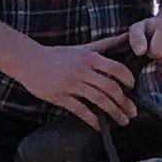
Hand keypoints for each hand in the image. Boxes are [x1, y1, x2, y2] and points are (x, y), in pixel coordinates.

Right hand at [10, 35, 138, 124]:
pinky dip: (93, 119)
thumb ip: (106, 44)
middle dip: (124, 102)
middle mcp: (82, 70)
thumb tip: (128, 35)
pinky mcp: (60, 96)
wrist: (28, 60)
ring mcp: (71, 84)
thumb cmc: (57, 55)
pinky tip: (99, 126)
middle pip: (110, 88)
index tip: (132, 88)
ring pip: (99, 100)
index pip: (116, 68)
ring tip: (122, 120)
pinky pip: (81, 110)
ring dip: (114, 112)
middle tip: (132, 112)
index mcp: (89, 57)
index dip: (128, 79)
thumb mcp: (82, 47)